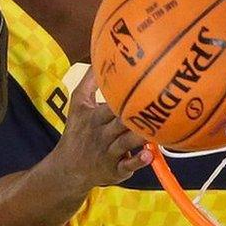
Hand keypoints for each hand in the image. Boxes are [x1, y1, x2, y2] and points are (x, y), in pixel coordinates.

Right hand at [52, 68, 151, 187]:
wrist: (67, 168)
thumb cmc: (78, 131)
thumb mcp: (78, 105)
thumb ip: (89, 81)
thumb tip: (100, 55)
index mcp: (94, 117)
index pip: (109, 105)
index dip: (123, 98)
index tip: (142, 86)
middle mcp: (101, 134)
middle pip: (120, 123)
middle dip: (135, 116)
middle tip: (156, 106)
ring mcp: (109, 153)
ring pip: (126, 143)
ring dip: (141, 137)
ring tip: (157, 129)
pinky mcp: (116, 170)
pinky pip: (127, 166)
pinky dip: (138, 161)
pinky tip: (149, 155)